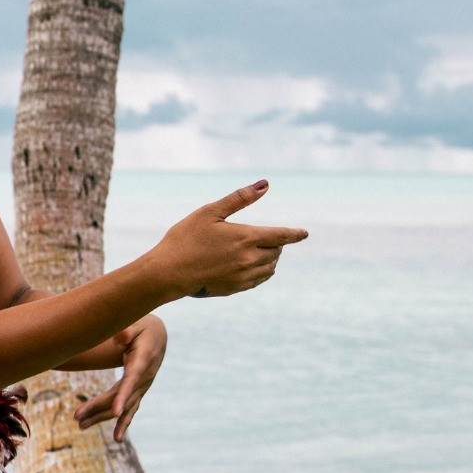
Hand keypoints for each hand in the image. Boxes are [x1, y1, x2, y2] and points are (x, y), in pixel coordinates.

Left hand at [74, 315, 165, 440]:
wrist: (158, 337)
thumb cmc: (144, 329)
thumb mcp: (137, 325)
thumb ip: (128, 331)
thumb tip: (121, 337)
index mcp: (142, 363)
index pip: (130, 382)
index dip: (122, 397)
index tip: (115, 412)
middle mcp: (143, 380)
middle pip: (119, 398)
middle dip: (98, 409)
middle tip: (77, 418)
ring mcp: (141, 388)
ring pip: (122, 407)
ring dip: (101, 417)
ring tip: (81, 426)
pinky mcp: (137, 392)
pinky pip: (128, 409)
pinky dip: (122, 423)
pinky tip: (117, 438)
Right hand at [149, 180, 307, 298]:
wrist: (168, 273)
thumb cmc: (185, 238)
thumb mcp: (210, 212)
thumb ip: (239, 198)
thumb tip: (265, 184)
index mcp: (246, 237)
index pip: (282, 235)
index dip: (295, 234)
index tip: (304, 233)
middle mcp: (250, 258)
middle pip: (277, 251)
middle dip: (277, 244)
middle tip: (269, 238)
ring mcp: (244, 276)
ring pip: (270, 267)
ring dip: (271, 258)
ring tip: (262, 251)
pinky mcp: (236, 288)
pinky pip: (259, 280)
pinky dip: (262, 272)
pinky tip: (253, 266)